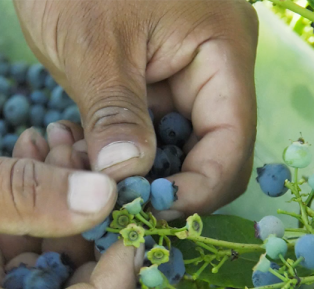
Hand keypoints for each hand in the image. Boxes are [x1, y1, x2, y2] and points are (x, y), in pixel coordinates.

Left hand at [14, 0, 258, 217]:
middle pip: (209, 153)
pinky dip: (119, 152)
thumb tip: (125, 182)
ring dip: (135, 174)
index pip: (232, 144)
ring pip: (174, 148)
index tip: (146, 217)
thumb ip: (115, 116)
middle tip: (111, 208)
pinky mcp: (153, 79)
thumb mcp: (93, 47)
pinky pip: (147, 131)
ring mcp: (184, 73)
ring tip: (85, 179)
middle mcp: (215, 67)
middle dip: (162, 186)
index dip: (196, 191)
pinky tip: (81, 157)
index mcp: (223, 50)